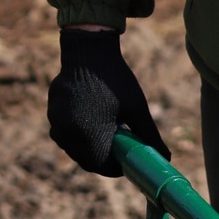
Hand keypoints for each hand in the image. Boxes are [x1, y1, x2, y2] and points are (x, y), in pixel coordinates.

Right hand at [47, 27, 169, 176]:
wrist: (90, 51)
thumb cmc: (116, 80)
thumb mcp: (137, 109)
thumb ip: (149, 137)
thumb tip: (167, 158)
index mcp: (89, 134)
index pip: (101, 166)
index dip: (116, 168)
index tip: (126, 161)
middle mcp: (67, 132)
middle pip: (85, 159)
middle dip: (102, 159)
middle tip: (117, 149)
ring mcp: (57, 121)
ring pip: (72, 148)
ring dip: (87, 147)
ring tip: (104, 133)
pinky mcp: (52, 111)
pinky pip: (63, 133)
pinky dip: (76, 134)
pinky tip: (89, 122)